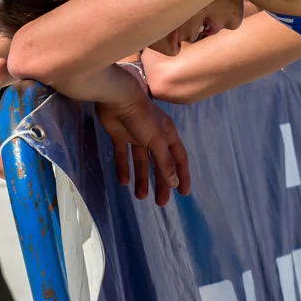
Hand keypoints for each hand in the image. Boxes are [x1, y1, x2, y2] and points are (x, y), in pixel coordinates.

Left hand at [96, 88, 189, 205]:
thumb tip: (174, 182)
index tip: (183, 193)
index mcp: (167, 134)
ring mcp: (136, 136)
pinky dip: (123, 168)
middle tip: (160, 202)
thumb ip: (164, 161)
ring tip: (140, 196)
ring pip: (141, 162)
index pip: (178, 158)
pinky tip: (123, 182)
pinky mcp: (120, 136)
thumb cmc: (141, 117)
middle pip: (160, 163)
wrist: (117, 98)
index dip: (182, 175)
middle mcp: (154, 136)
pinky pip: (123, 156)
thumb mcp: (156, 140)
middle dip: (161, 182)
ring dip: (142, 178)